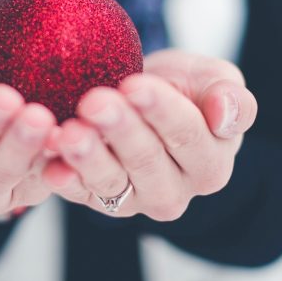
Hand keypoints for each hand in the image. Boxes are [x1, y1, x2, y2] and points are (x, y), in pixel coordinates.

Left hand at [42, 49, 257, 220]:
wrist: (140, 95)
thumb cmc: (183, 88)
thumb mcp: (214, 80)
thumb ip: (231, 98)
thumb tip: (225, 113)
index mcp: (210, 165)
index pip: (188, 136)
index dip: (161, 110)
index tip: (135, 85)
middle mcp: (174, 191)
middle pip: (146, 161)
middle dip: (119, 129)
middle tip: (95, 101)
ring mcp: (133, 200)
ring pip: (111, 182)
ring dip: (88, 158)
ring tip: (69, 133)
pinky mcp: (95, 200)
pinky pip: (78, 192)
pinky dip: (63, 179)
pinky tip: (49, 165)